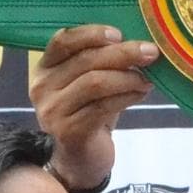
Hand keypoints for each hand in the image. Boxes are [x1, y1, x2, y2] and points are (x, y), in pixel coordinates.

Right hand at [30, 24, 158, 192]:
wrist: (81, 159)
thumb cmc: (88, 113)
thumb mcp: (89, 82)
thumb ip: (101, 61)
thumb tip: (137, 41)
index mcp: (44, 68)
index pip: (63, 40)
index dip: (91, 33)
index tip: (119, 34)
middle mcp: (42, 87)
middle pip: (85, 60)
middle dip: (122, 54)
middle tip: (150, 52)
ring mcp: (53, 111)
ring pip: (95, 83)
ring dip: (127, 77)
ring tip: (147, 79)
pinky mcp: (69, 131)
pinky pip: (103, 107)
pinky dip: (126, 97)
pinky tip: (141, 93)